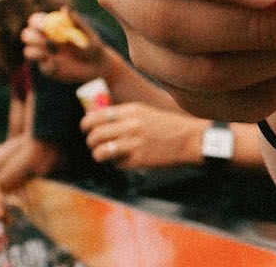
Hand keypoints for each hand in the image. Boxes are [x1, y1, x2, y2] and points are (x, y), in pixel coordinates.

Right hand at [22, 11, 104, 83]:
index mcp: (51, 27)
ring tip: (48, 54)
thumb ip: (76, 21)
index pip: (36, 21)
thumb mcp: (87, 33)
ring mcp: (44, 55)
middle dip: (31, 37)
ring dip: (35, 52)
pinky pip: (41, 67)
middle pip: (27, 35)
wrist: (97, 66)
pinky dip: (48, 65)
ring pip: (28, 51)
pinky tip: (57, 65)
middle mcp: (44, 39)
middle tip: (43, 41)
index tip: (44, 26)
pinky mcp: (47, 69)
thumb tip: (64, 9)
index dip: (37, 22)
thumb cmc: (92, 45)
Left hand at [80, 103, 209, 169]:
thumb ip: (123, 115)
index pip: (97, 116)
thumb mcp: (145, 112)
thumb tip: (97, 120)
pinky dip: (117, 163)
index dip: (86, 124)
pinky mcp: (139, 160)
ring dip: (98, 154)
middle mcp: (131, 125)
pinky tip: (125, 160)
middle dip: (91, 141)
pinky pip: (117, 164)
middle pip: (96, 134)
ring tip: (103, 155)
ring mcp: (134, 143)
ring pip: (101, 151)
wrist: (190, 140)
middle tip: (94, 144)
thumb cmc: (167, 126)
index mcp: (132, 111)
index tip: (85, 129)